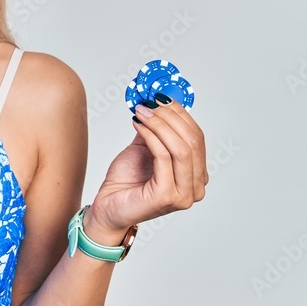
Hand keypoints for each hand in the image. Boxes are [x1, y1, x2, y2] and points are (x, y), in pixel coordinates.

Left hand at [86, 99, 207, 238]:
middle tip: (150, 103)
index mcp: (196, 175)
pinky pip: (163, 157)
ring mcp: (183, 194)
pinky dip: (151, 136)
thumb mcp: (146, 148)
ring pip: (181, 148)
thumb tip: (159, 102)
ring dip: (160, 124)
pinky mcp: (167, 196)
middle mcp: (195, 187)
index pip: (197, 138)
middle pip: (193, 141)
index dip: (181, 114)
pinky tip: (138, 125)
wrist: (108, 206)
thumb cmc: (127, 181)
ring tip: (141, 112)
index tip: (162, 98)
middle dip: (170, 117)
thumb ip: (157, 130)